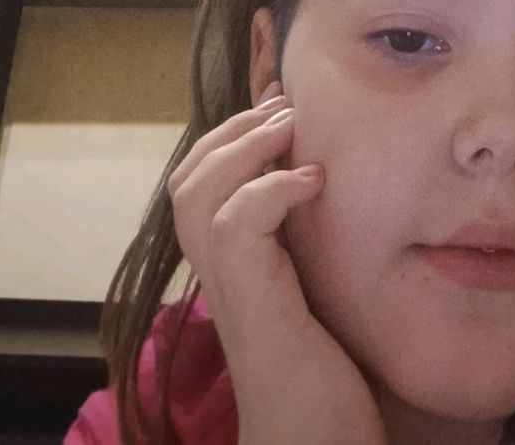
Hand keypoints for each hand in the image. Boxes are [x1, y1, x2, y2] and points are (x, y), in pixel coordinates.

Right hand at [168, 81, 387, 444]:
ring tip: (292, 131)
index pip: (197, 184)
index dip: (228, 135)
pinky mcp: (256, 307)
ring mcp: (233, 293)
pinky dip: (271, 188)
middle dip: (231, 130)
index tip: (277, 104)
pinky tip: (312, 182)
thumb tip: (327, 179)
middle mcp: (220, 278)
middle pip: (186, 181)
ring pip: (198, 193)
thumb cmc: (328, 373)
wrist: (321, 444)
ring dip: (245, 147)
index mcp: (232, 269)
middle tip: (282, 107)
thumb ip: (307, 240)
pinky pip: (238, 224)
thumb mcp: (316, 287)